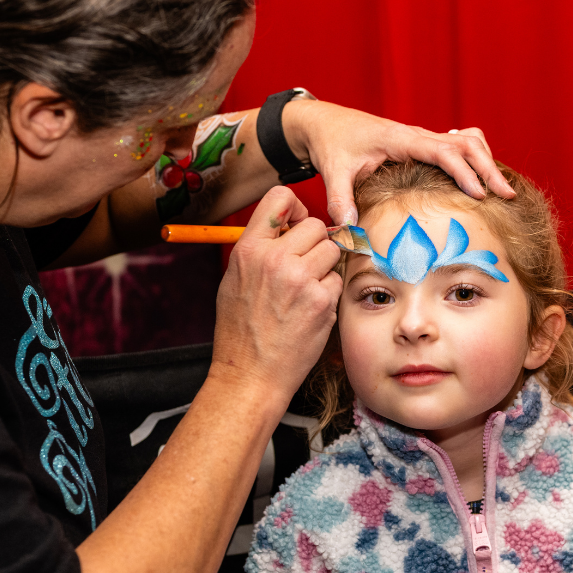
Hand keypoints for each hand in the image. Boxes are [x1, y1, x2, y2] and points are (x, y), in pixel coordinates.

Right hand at [211, 186, 342, 402]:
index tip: (298, 225)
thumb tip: (287, 228)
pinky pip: (337, 279)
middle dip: (316, 244)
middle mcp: (274, 259)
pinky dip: (329, 292)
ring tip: (306, 289)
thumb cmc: (240, 331)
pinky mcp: (322, 300)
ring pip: (332, 250)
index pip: (280, 197)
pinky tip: (311, 309)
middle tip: (306, 266)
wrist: (249, 375)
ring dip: (325, 267)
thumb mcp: (234, 280)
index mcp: (249, 250)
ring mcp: (300, 279)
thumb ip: (259, 250)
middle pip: (316, 226)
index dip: (296, 209)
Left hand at [284, 101, 515, 224]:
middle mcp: (417, 134)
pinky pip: (458, 144)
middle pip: (466, 144)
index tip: (480, 195)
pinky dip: (475, 156)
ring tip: (502, 189)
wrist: (327, 123)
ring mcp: (422, 137)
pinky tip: (481, 175)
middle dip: (488, 169)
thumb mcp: (334, 173)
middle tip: (507, 196)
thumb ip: (340, 201)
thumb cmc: (332, 145)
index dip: (464, 172)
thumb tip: (349, 230)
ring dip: (486, 162)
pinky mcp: (422, 143)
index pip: (443, 151)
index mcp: (401, 139)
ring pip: (467, 141)